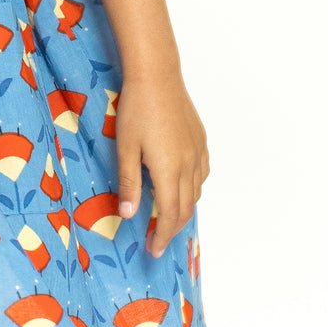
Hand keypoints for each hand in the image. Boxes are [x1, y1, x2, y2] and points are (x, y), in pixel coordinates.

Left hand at [114, 66, 209, 257]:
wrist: (157, 76)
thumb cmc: (136, 109)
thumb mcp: (125, 147)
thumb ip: (129, 183)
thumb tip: (128, 215)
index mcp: (169, 170)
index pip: (169, 215)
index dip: (163, 236)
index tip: (153, 250)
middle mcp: (189, 165)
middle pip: (186, 208)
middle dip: (172, 228)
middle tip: (158, 241)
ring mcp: (198, 152)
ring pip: (196, 192)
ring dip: (184, 209)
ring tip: (167, 216)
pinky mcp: (201, 140)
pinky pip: (202, 174)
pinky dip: (193, 188)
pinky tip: (183, 187)